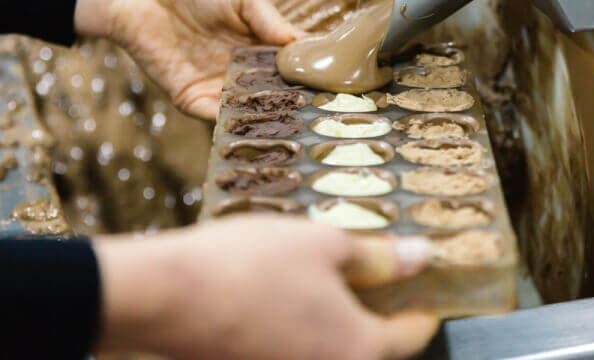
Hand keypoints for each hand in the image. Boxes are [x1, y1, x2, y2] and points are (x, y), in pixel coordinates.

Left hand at [74, 0, 302, 118]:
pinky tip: (254, 125)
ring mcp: (218, 86)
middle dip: (295, 102)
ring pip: (250, 110)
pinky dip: (234, 124)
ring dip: (268, 118)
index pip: (292, 63)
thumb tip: (304, 45)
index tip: (333, 82)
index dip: (310, 71)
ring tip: (293, 126)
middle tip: (320, 112)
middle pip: (276, 93)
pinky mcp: (192, 99)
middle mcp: (243, 69)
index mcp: (259, 43)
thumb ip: (271, 20)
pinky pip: (217, 118)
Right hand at [93, 216, 438, 359]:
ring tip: (325, 278)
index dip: (422, 311)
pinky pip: (294, 349)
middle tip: (374, 276)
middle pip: (369, 347)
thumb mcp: (322, 244)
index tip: (426, 295)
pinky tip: (285, 293)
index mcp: (356, 348)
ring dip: (335, 319)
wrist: (167, 296)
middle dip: (376, 313)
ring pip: (329, 348)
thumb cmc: (250, 265)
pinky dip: (301, 327)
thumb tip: (421, 256)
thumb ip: (376, 255)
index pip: (409, 336)